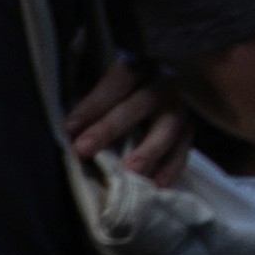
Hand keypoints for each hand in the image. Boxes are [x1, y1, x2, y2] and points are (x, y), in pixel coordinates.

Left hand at [65, 52, 198, 180]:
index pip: (118, 81)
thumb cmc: (117, 102)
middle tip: (83, 150)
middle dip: (110, 127)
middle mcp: (163, 84)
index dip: (94, 103)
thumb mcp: (106, 95)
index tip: (68, 128)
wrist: (150, 106)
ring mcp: (180, 107)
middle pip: (141, 102)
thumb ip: (91, 110)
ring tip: (129, 173)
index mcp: (140, 68)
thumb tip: (67, 134)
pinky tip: (154, 186)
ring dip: (148, 151)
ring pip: (169, 127)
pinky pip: (183, 150)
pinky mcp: (187, 132)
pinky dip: (169, 169)